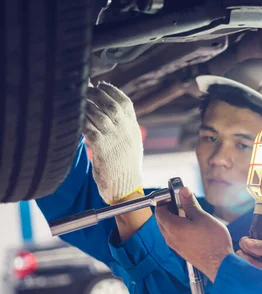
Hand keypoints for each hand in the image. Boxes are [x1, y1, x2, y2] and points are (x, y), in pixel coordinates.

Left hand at [85, 82, 143, 203]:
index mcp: (132, 126)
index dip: (111, 90)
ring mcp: (114, 138)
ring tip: (76, 102)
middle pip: (109, 104)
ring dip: (84, 105)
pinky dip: (80, 121)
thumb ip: (124, 124)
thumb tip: (112, 107)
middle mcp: (125, 130)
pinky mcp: (102, 148)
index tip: (100, 85)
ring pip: (97, 114)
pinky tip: (73, 119)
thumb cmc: (126, 163)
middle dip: (94, 94)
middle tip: (83, 90)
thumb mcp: (131, 140)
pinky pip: (88, 128)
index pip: (124, 101)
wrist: (126, 185)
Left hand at [155, 187, 233, 281]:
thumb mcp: (203, 217)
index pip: (159, 211)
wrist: (220, 264)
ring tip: (189, 214)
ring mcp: (175, 246)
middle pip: (161, 221)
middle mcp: (170, 238)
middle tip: (181, 203)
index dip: (164, 202)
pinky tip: (192, 227)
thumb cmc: (213, 242)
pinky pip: (174, 237)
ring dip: (174, 220)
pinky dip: (178, 229)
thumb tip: (183, 192)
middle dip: (168, 210)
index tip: (174, 197)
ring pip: (168, 229)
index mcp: (173, 227)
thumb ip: (190, 204)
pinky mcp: (182, 251)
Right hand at [237, 238, 261, 289]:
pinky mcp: (240, 285)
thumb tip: (247, 242)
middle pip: (238, 252)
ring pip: (235, 263)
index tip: (258, 253)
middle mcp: (249, 263)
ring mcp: (244, 274)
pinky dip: (241, 275)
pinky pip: (233, 276)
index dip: (248, 244)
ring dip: (249, 266)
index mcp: (258, 254)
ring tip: (261, 275)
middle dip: (249, 256)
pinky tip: (252, 280)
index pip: (244, 242)